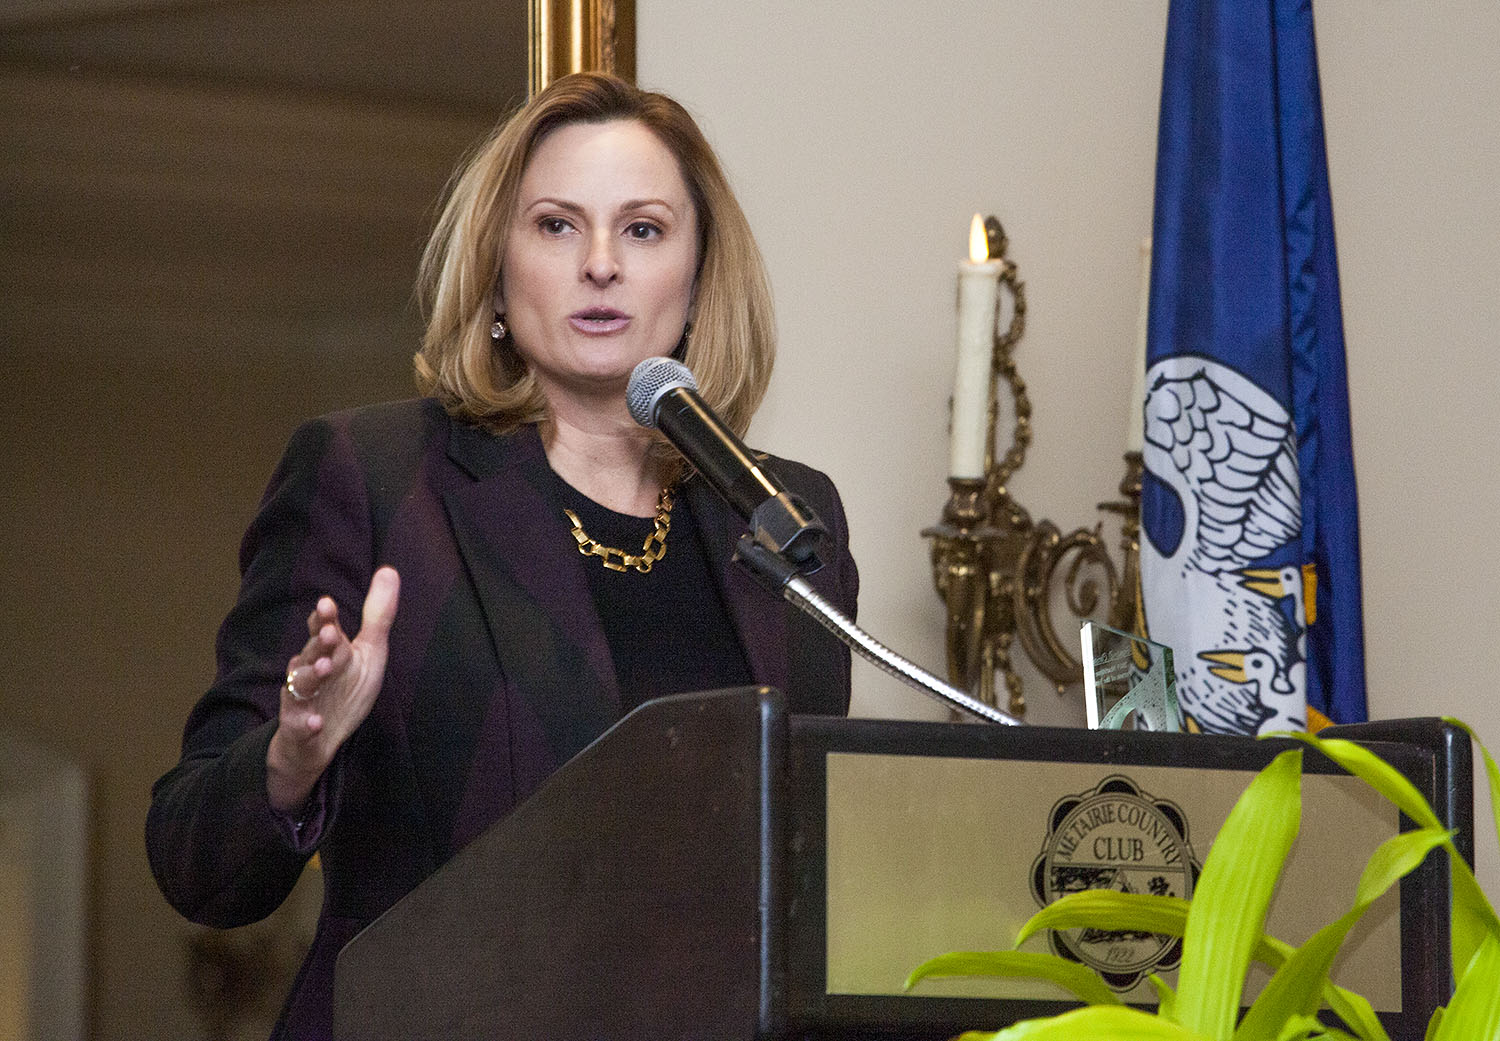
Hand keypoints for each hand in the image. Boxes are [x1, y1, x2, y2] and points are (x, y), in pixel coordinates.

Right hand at [266, 566, 400, 812]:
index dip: (324, 618)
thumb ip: (377, 615)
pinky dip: (306, 724)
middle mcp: (311, 671)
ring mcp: (302, 700)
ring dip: (311, 676)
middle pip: (311, 653)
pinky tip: (316, 722)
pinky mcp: (298, 729)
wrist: (316, 741)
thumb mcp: (368, 652)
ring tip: (324, 667)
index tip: (327, 604)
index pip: (322, 630)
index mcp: (328, 652)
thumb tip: (389, 569)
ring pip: (300, 685)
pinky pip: (299, 726)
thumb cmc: (344, 689)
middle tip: (329, 632)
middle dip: (319, 643)